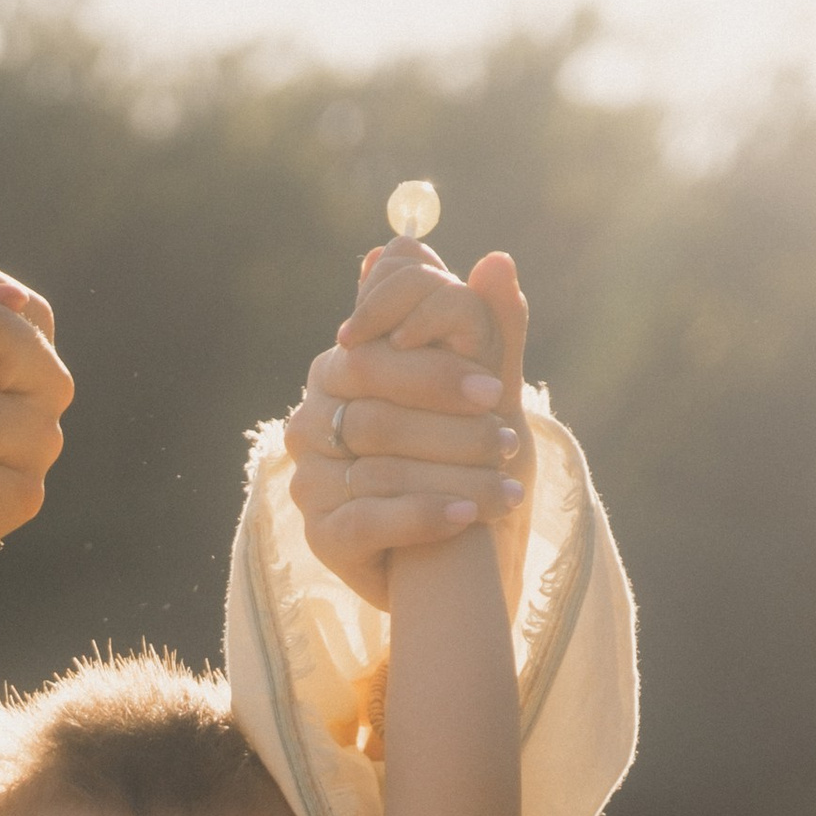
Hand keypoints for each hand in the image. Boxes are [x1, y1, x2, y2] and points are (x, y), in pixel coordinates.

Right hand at [284, 241, 531, 610]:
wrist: (455, 555)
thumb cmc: (469, 461)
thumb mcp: (487, 392)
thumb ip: (489, 326)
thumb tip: (496, 259)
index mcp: (344, 365)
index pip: (370, 338)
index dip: (431, 361)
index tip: (492, 385)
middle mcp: (313, 417)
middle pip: (370, 398)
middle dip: (445, 415)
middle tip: (506, 433)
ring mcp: (310, 478)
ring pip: (375, 461)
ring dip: (450, 473)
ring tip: (506, 487)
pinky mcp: (319, 536)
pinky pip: (366, 519)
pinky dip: (421, 516)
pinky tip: (465, 518)